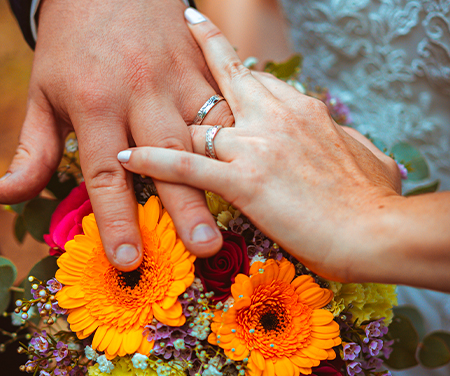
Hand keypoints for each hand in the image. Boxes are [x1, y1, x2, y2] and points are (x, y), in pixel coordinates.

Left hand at [0, 0, 233, 270]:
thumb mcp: (45, 93)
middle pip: (168, 159)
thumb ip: (34, 150)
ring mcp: (178, 81)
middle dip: (186, 207)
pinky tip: (252, 161)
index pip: (107, 175)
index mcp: (96, 105)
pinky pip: (224, 106)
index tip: (128, 258)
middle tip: (203, 248)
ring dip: (224, 173)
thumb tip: (6, 196)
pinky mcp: (201, 70)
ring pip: (207, 135)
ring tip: (239, 211)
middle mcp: (140, 95)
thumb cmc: (75, 44)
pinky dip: (238, 136)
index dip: (117, 220)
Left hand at [117, 8, 401, 281]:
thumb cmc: (373, 199)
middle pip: (229, 77)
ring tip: (136, 104)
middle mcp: (275, 117)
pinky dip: (154, 163)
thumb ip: (348, 141)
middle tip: (189, 26)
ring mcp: (257, 145)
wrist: (376, 230)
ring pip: (198, 121)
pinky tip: (127, 159)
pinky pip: (187, 167)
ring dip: (167, 116)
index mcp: (302, 110)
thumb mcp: (368, 156)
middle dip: (208, 49)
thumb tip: (347, 137)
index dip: (241, 75)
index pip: (261, 82)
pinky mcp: (244, 181)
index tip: (228, 65)